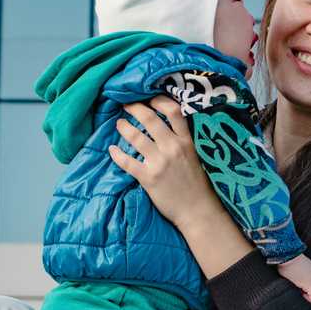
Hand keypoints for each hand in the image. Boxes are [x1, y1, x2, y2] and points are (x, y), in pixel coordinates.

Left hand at [108, 96, 221, 230]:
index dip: (158, 100)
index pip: (173, 111)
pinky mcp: (148, 178)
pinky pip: (127, 161)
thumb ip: (183, 141)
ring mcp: (160, 162)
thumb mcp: (197, 156)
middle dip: (134, 108)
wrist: (198, 210)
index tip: (149, 99)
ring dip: (124, 127)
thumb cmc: (198, 185)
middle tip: (126, 105)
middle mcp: (173, 147)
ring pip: (136, 136)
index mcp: (186, 141)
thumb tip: (167, 127)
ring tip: (119, 124)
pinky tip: (112, 149)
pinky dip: (117, 154)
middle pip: (150, 119)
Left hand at [277, 254, 310, 302]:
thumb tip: (300, 294)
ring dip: (310, 286)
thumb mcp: (291, 285)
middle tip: (300, 291)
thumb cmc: (288, 269)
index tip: (300, 294)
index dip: (308, 299)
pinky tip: (300, 276)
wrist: (287, 253)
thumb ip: (299, 291)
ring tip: (299, 283)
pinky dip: (309, 279)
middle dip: (310, 293)